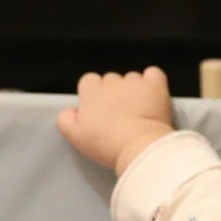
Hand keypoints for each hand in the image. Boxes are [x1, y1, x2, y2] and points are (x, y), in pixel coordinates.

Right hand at [57, 66, 176, 174]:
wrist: (139, 146)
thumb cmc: (106, 144)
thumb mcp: (76, 137)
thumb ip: (65, 120)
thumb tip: (69, 111)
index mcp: (91, 92)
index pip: (89, 81)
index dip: (94, 93)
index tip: (100, 109)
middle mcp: (112, 82)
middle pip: (111, 80)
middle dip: (114, 93)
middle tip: (120, 113)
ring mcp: (134, 82)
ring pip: (132, 78)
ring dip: (134, 89)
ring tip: (139, 109)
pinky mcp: (154, 86)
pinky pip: (154, 74)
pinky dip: (153, 81)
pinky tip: (153, 93)